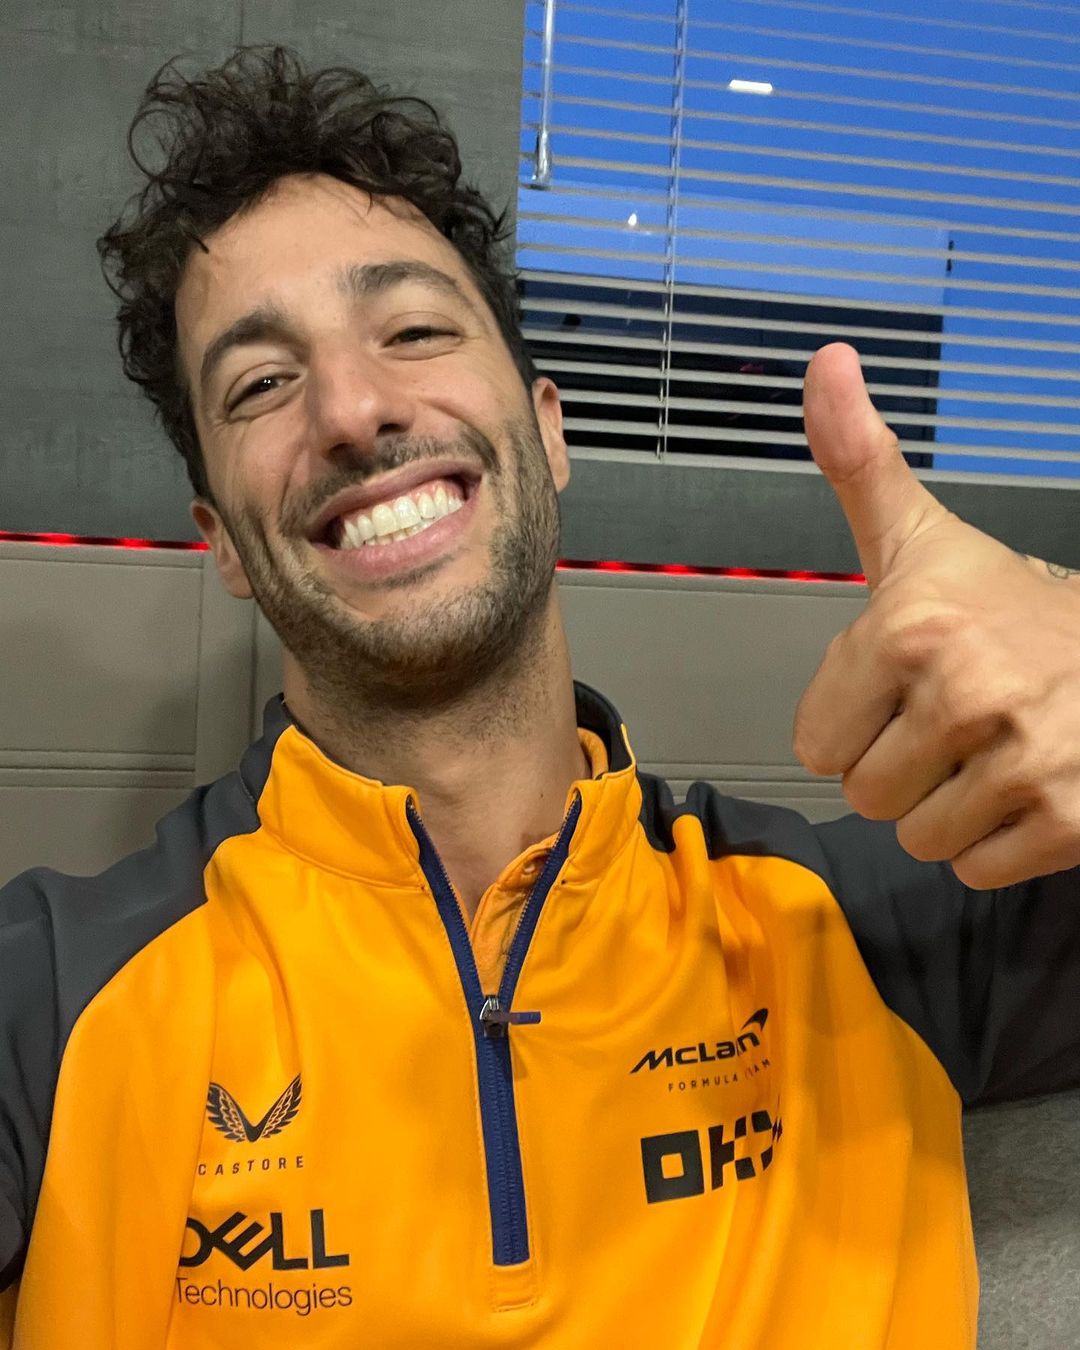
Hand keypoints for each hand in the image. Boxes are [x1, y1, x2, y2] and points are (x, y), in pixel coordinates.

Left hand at [792, 342, 1079, 887]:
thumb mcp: (921, 537)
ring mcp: (1024, 763)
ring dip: (945, 808)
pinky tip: (1024, 786)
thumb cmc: (1010, 605)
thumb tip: (825, 362)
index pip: (814, 744)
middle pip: (864, 794)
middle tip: (952, 720)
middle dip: (898, 767)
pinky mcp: (1072, 823)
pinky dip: (995, 843)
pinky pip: (976, 870)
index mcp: (910, 628)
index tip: (901, 687)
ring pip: (918, 838)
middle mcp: (966, 694)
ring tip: (987, 751)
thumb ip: (858, 463)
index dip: (852, 722)